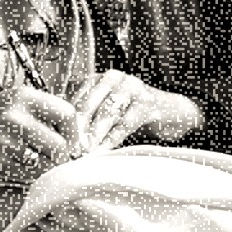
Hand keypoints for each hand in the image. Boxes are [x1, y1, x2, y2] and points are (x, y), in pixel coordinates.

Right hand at [0, 86, 84, 179]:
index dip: (75, 133)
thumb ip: (58, 118)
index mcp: (25, 96)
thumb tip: (85, 147)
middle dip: (62, 155)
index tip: (71, 141)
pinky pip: (26, 175)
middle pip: (58, 146)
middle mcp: (12, 116)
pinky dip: (30, 173)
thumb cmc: (10, 112)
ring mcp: (0, 139)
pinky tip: (24, 163)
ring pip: (44, 164)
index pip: (67, 115)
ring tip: (37, 157)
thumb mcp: (31, 102)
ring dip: (46, 165)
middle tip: (55, 155)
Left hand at [64, 71, 200, 153]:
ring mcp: (132, 87)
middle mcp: (114, 78)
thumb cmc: (132, 114)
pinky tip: (103, 151)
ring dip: (94, 137)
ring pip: (106, 114)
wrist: (172, 113)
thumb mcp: (107, 112)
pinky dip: (112, 139)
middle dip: (78, 130)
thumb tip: (60, 138)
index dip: (66, 123)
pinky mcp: (148, 102)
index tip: (59, 142)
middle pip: (88, 105)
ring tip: (85, 153)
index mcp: (98, 78)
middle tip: (70, 150)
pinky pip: (125, 123)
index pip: (76, 100)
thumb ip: (87, 119)